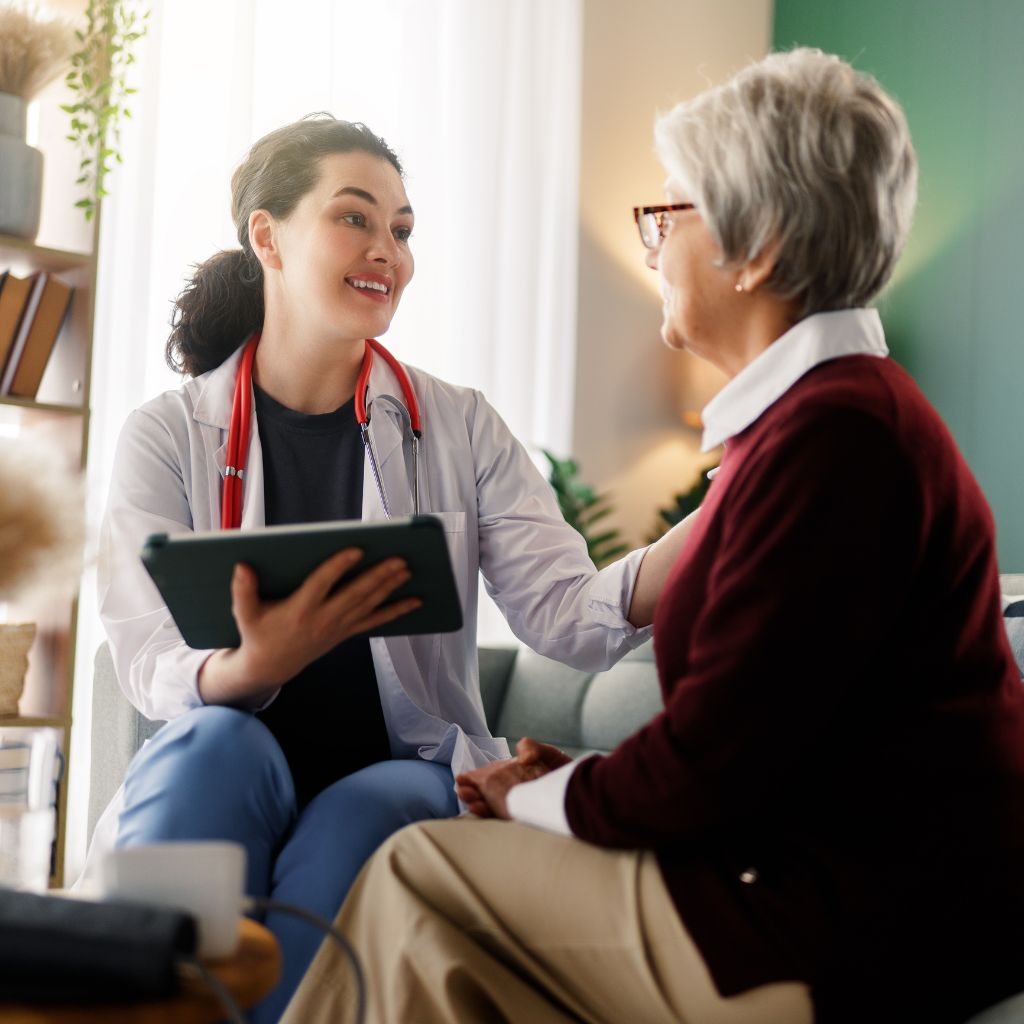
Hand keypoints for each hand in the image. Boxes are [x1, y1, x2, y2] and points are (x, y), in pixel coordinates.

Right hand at [199, 548, 420, 706]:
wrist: (271, 666)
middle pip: (355, 594)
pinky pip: (375, 621)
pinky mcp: (346, 632)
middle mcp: (323, 619)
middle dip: (378, 576)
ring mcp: (337, 627)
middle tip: (399, 558)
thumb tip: (242, 565)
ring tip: (408, 569)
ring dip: (390, 588)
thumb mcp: (244, 614)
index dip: (339, 566)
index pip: (322, 584)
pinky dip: (396, 611)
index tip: (356, 549)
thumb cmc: (258, 633)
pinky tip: (415, 601)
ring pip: (369, 605)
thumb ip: (243, 590)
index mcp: (299, 609)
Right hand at [455, 737, 569, 818]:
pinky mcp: (527, 819)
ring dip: (478, 803)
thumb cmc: (572, 774)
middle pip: (489, 793)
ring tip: (467, 799)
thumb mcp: (552, 756)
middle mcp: (517, 793)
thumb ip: (534, 748)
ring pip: (494, 807)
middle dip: (473, 792)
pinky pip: (505, 818)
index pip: (492, 779)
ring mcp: (521, 807)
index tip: (462, 778)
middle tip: (461, 790)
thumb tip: (519, 749)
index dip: (476, 779)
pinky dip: (492, 813)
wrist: (590, 793)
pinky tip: (481, 808)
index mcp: (519, 777)